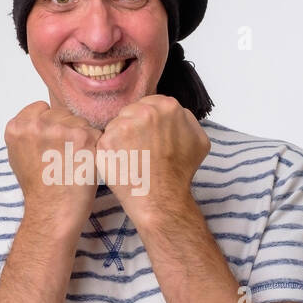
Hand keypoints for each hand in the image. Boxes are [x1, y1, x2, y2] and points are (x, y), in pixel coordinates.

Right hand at [4, 101, 102, 232]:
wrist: (52, 210)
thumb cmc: (38, 188)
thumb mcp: (18, 155)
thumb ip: (27, 132)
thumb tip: (41, 117)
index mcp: (17, 127)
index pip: (42, 108)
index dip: (51, 124)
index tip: (52, 143)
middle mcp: (36, 124)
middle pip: (62, 113)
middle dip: (67, 130)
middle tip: (63, 156)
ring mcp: (60, 129)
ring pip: (80, 121)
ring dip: (82, 137)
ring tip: (74, 160)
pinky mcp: (82, 137)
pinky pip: (96, 132)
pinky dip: (95, 147)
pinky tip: (85, 163)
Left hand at [94, 94, 209, 228]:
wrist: (162, 198)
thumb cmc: (179, 173)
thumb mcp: (199, 140)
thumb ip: (186, 120)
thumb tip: (176, 114)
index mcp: (168, 106)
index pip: (149, 104)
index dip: (147, 122)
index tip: (149, 137)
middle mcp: (144, 111)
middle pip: (130, 112)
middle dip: (133, 128)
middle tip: (140, 150)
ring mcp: (123, 125)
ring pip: (115, 125)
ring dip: (120, 139)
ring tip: (131, 158)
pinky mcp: (106, 141)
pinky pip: (104, 141)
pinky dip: (110, 152)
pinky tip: (121, 163)